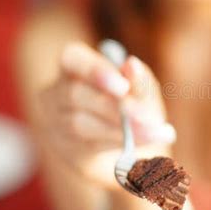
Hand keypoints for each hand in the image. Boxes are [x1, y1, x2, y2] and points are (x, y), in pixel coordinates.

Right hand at [38, 41, 174, 187]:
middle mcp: (56, 92)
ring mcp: (56, 123)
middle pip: (77, 94)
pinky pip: (90, 145)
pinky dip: (121, 142)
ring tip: (154, 131)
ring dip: (122, 128)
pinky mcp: (66, 149)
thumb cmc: (125, 102)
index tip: (123, 86)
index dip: (96, 71)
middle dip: (117, 106)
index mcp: (72, 64)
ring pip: (81, 123)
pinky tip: (145, 140)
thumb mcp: (137, 85)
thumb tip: (133, 66)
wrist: (114, 141)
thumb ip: (137, 78)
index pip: (73, 59)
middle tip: (149, 117)